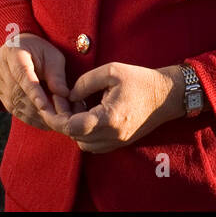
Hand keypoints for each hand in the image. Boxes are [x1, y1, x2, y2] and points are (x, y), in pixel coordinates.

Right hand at [0, 33, 76, 132]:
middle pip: (18, 93)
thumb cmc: (40, 50)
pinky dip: (28, 118)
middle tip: (56, 120)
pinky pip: (13, 109)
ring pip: (14, 104)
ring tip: (52, 123)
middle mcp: (1, 68)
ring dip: (34, 116)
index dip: (33, 92)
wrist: (20, 46)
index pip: (22, 75)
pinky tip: (42, 123)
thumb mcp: (52, 55)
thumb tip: (64, 94)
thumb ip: (56, 74)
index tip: (45, 107)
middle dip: (37, 109)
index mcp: (14, 53)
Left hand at [62, 62, 179, 153]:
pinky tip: (90, 115)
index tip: (48, 107)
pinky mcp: (121, 143)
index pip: (72, 127)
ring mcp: (117, 142)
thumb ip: (85, 82)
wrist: (167, 95)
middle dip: (64, 121)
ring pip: (84, 144)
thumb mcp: (111, 71)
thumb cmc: (140, 80)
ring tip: (80, 108)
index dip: (56, 118)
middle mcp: (112, 135)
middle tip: (65, 101)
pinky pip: (95, 145)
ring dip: (75, 129)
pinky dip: (87, 134)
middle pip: (75, 137)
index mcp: (109, 117)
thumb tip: (69, 96)